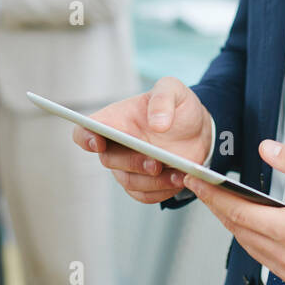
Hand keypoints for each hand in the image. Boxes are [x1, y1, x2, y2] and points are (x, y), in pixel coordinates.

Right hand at [72, 76, 214, 204]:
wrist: (198, 129)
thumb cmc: (178, 106)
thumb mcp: (174, 89)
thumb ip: (163, 98)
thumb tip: (156, 124)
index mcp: (116, 119)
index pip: (85, 130)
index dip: (85, 138)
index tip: (98, 143)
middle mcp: (117, 145)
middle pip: (108, 160)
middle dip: (132, 162)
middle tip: (155, 162)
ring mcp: (129, 166)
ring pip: (129, 181)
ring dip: (151, 181)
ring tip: (177, 174)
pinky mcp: (145, 183)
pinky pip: (145, 195)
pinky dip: (162, 191)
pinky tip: (179, 179)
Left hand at [180, 139, 284, 284]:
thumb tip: (266, 149)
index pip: (241, 213)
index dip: (214, 195)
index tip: (196, 180)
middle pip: (238, 230)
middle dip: (217, 205)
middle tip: (200, 184)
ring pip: (247, 245)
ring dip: (231, 221)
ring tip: (218, 198)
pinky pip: (261, 256)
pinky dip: (248, 236)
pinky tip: (244, 218)